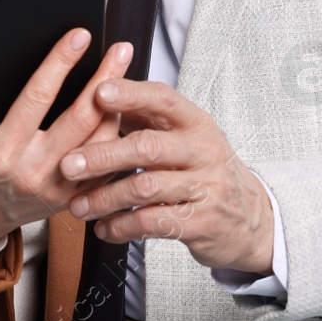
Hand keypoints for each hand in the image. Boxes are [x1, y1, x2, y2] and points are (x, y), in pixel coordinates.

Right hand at [0, 29, 130, 247]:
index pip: (38, 97)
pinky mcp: (70, 198)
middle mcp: (32, 171)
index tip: (79, 36)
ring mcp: (55, 188)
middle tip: (121, 49)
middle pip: (80, 118)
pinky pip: (103, 166)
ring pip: (99, 143)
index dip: (60, 62)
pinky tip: (123, 112)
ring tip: (126, 75)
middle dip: (104, 78)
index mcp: (0, 151)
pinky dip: (115, 138)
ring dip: (117, 107)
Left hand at [60, 81, 273, 274]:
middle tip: (69, 164)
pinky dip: (122, 226)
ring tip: (78, 205)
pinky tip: (104, 228)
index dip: (131, 95)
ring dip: (105, 198)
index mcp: (196, 123)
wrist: (252, 219)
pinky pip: (153, 223)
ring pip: (145, 188)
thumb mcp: (188, 138)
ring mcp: (206, 188)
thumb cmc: (207, 171)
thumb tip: (102, 94)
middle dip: (103, 155)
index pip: (163, 100)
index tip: (98, 92)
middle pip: (148, 146)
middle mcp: (203, 151)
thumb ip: (148, 118)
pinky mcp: (201, 222)